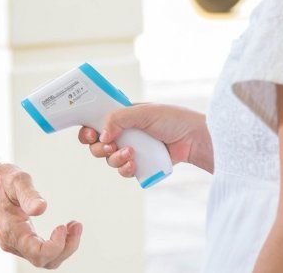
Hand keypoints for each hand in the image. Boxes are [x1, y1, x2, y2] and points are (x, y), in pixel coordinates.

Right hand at [0, 162, 81, 268]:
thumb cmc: (0, 181)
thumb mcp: (16, 179)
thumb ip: (29, 194)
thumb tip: (42, 208)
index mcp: (11, 231)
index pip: (37, 253)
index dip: (55, 246)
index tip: (63, 226)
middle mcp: (13, 243)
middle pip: (44, 261)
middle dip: (66, 247)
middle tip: (77, 225)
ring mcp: (16, 244)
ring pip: (45, 260)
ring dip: (64, 248)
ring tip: (75, 226)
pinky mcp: (20, 242)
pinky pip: (41, 253)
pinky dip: (57, 245)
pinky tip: (64, 229)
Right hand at [77, 103, 212, 175]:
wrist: (193, 139)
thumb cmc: (172, 119)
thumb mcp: (144, 112)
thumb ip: (119, 118)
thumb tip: (101, 135)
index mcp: (121, 116)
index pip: (95, 122)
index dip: (88, 130)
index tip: (90, 134)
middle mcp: (123, 132)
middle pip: (96, 144)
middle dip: (99, 148)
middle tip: (110, 146)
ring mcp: (130, 149)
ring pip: (108, 159)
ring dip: (115, 159)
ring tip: (131, 154)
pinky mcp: (139, 164)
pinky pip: (123, 171)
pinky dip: (125, 169)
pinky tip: (134, 164)